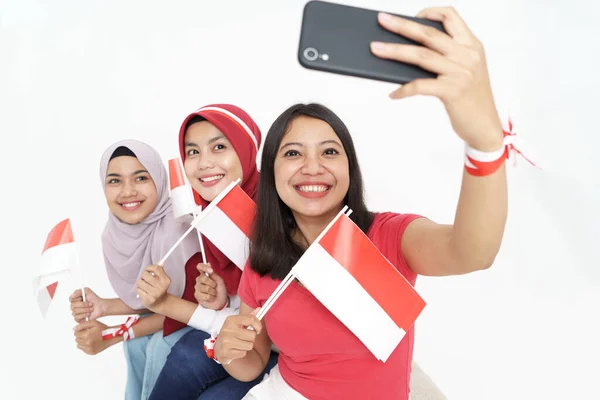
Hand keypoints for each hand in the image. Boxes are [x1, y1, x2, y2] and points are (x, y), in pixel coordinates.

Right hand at [69, 288, 107, 322]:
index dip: (77, 299)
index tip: (83, 298)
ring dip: (85, 309)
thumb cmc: (94, 299)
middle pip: (73, 306)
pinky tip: (88, 313)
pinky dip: (84, 315)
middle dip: (83, 304)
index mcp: (75, 299)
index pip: (70, 299)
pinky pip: (77, 318)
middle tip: (91, 304)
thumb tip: (73, 295)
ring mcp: (75, 313)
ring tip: (91, 308)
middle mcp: (74, 306)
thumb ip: (79, 291)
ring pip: (75, 312)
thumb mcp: (87, 291)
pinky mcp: (78, 319)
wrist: (100, 306)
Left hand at [74, 320, 111, 354]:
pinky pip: (83, 349)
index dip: (80, 331)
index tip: (84, 330)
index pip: (76, 333)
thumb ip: (83, 324)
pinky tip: (91, 343)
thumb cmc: (103, 329)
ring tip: (89, 338)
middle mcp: (87, 343)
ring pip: (79, 345)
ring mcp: (89, 348)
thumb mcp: (94, 323)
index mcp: (87, 335)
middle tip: (87, 334)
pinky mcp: (91, 352)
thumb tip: (74, 328)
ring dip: (82, 341)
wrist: (111, 336)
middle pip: (77, 339)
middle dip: (81, 336)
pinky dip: (85, 346)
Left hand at [136, 265, 170, 311]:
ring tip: (144, 286)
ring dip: (140, 284)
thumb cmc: (159, 288)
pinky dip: (139, 290)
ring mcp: (155, 293)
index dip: (149, 267)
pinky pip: (138, 290)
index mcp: (166, 280)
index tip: (148, 270)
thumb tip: (161, 261)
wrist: (160, 303)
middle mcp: (161, 286)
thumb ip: (160, 270)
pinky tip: (144, 292)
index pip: (156, 268)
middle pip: (145, 274)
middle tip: (145, 279)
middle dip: (143, 276)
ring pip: (139, 282)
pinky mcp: (148, 299)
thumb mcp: (162, 279)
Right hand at [195, 263, 228, 309]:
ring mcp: (197, 288)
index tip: (210, 271)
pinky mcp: (197, 295)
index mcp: (205, 274)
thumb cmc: (220, 290)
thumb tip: (208, 263)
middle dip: (212, 284)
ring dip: (213, 292)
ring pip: (206, 288)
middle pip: (203, 278)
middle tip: (215, 287)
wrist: (221, 301)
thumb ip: (213, 273)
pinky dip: (211, 297)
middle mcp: (199, 280)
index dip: (204, 267)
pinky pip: (205, 296)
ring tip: (213, 293)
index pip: (200, 267)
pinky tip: (211, 297)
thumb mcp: (220, 280)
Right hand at [214, 309, 261, 364]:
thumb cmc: (231, 333)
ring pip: (249, 345)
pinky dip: (242, 352)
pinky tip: (235, 349)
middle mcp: (228, 329)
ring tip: (240, 343)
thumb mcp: (238, 323)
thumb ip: (249, 317)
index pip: (251, 319)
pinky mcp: (226, 352)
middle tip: (245, 338)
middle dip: (251, 338)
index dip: (258, 325)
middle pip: (252, 335)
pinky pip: (244, 353)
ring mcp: (226, 341)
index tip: (258, 329)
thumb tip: (259, 309)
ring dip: (247, 346)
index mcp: (231, 320)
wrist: (218, 347)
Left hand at [370, 7, 502, 150]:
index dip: (430, 12)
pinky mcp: (453, 91)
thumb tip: (408, 51)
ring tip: (376, 49)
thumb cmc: (471, 98)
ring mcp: (460, 73)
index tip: (413, 16)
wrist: (485, 125)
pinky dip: (404, 89)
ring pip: (421, 56)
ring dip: (395, 51)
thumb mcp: (465, 69)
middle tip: (382, 20)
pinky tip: (394, 93)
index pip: (451, 17)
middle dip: (402, 25)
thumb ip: (446, 56)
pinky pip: (420, 85)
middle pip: (429, 34)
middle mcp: (467, 55)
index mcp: (471, 45)